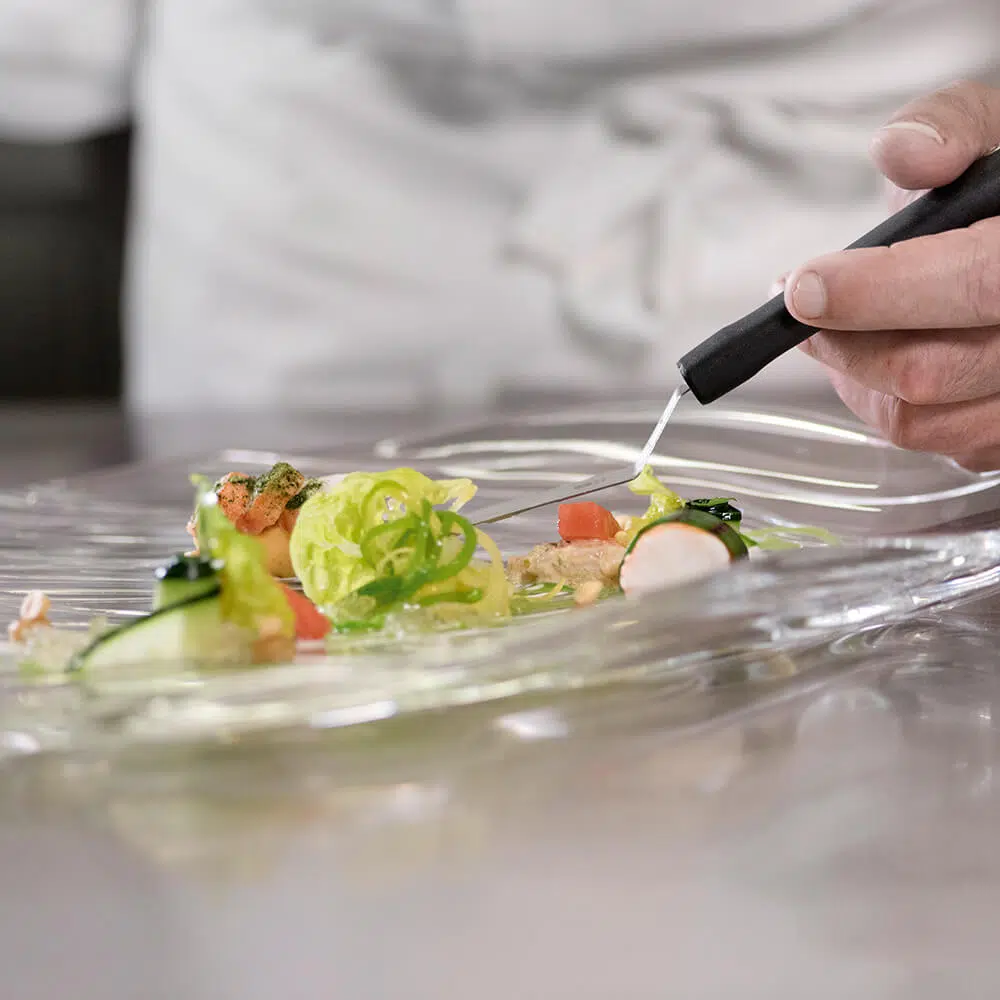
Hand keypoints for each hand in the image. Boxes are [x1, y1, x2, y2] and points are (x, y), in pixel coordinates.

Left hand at [782, 81, 999, 470]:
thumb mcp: (994, 129)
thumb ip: (948, 126)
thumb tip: (909, 152)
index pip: (979, 283)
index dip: (880, 291)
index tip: (803, 286)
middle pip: (931, 371)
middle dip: (843, 341)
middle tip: (798, 306)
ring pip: (923, 420)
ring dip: (854, 379)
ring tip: (831, 331)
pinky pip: (937, 444)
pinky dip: (886, 407)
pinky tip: (871, 363)